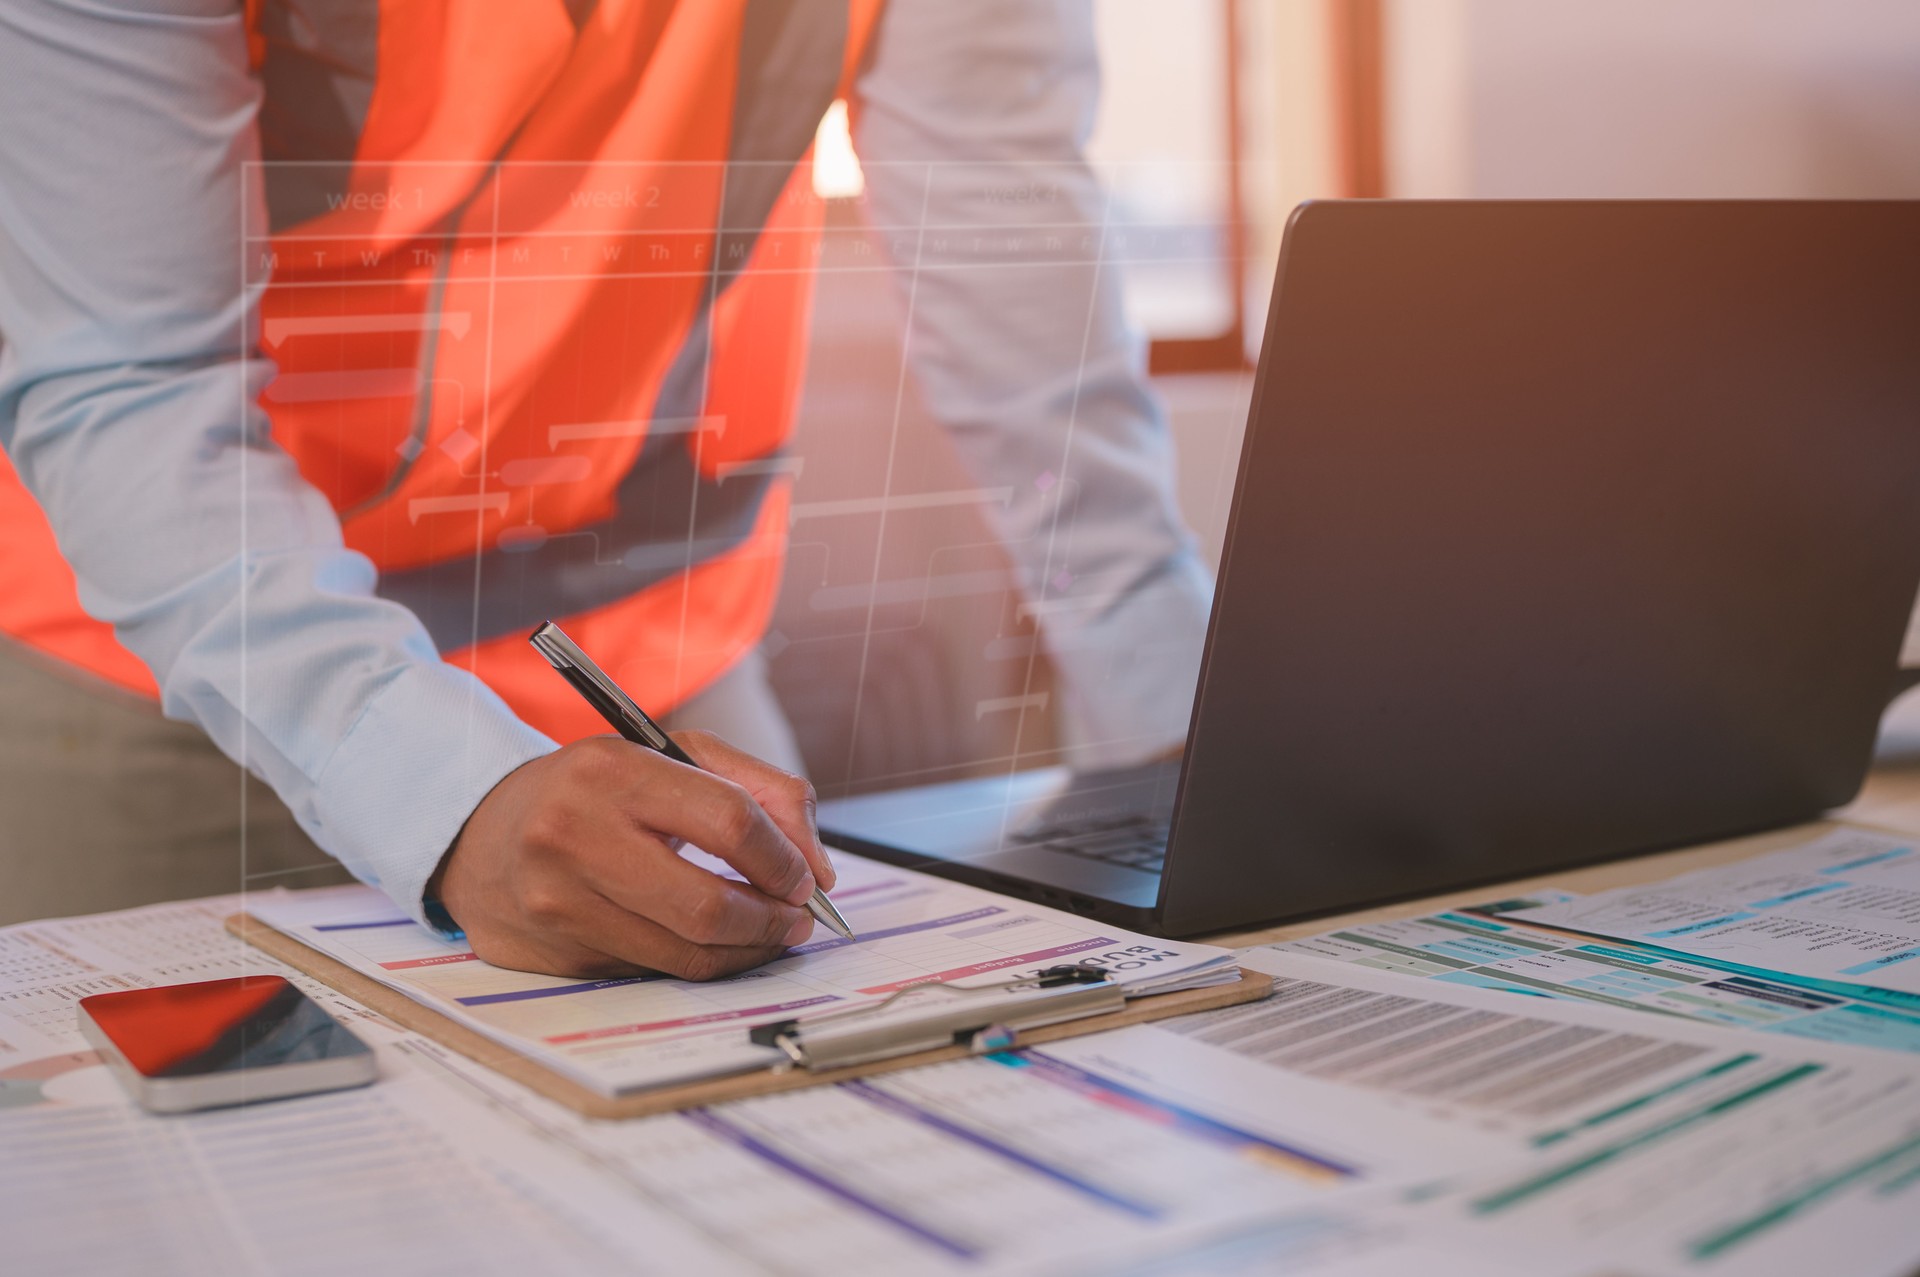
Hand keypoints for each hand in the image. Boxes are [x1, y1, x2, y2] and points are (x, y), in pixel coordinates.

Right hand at [430, 731, 837, 980]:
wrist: (483, 832)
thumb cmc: (597, 791)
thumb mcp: (674, 756)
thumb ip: (760, 789)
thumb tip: (817, 865)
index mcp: (613, 771)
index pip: (728, 820)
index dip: (783, 857)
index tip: (806, 876)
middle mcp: (575, 835)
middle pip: (708, 904)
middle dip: (771, 919)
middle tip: (796, 917)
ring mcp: (560, 901)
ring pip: (686, 952)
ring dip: (746, 949)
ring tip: (768, 931)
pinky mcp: (558, 952)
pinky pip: (655, 970)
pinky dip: (700, 960)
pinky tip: (714, 942)